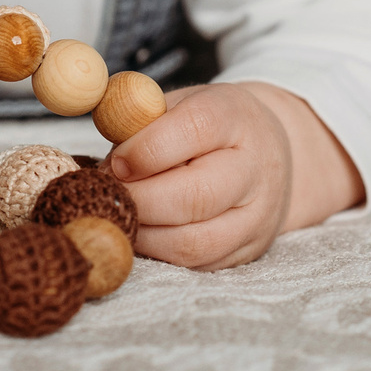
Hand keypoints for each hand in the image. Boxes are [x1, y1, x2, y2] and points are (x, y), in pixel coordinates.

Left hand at [105, 81, 363, 269]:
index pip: (196, 129)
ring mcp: (256, 216)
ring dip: (146, 236)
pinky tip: (143, 234)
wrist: (267, 155)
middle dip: (140, 202)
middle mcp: (253, 168)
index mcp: (234, 118)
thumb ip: (139, 121)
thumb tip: (104, 157)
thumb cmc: (209, 128)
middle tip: (109, 197)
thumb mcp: (178, 106)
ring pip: (195, 242)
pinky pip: (196, 265)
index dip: (148, 149)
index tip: (116, 162)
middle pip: (197, 196)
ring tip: (122, 218)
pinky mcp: (248, 251)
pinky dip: (160, 254)